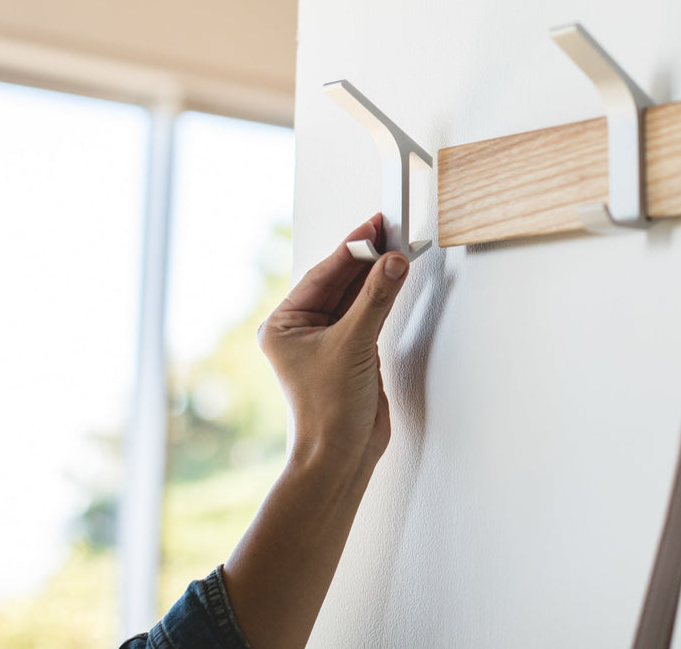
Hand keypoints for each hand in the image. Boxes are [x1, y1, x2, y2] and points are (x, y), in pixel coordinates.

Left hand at [257, 213, 408, 472]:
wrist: (342, 454)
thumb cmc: (328, 411)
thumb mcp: (352, 345)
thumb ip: (375, 301)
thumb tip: (391, 263)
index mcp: (283, 324)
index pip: (321, 275)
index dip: (350, 248)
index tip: (373, 227)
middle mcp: (302, 329)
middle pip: (338, 281)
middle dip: (364, 258)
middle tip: (389, 231)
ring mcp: (328, 339)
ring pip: (355, 296)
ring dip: (376, 275)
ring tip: (397, 248)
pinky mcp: (351, 350)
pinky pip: (367, 312)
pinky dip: (383, 296)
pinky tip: (395, 278)